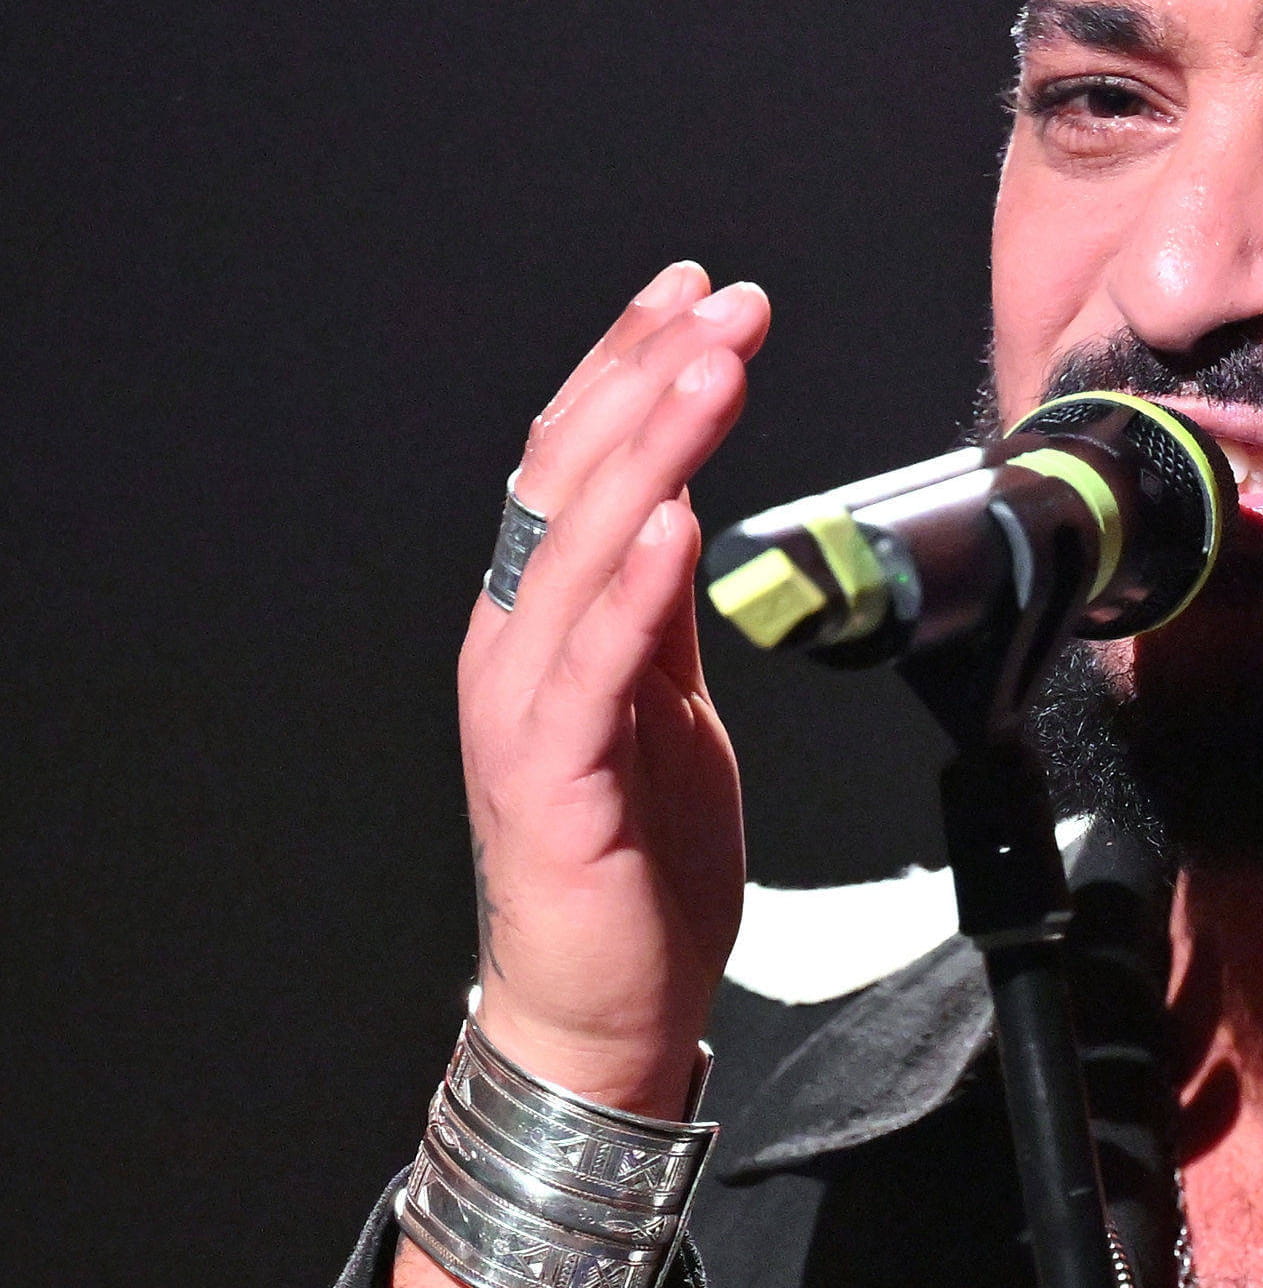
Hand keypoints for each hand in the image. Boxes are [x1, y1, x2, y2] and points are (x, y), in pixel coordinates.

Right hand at [456, 261, 766, 1116]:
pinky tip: (674, 519)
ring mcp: (519, 705)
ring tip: (711, 371)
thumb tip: (681, 491)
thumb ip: (659, 600)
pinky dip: (631, 586)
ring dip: (648, 450)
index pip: (570, 459)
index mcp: (540, 614)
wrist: (611, 997)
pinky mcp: (548, 776)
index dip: (628, 366)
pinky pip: (591, 664)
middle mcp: (511, 641)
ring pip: (573, 548)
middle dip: (648, 379)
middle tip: (725, 305)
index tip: (697, 290)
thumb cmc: (636, 851)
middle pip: (566, 479)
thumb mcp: (666, 695)